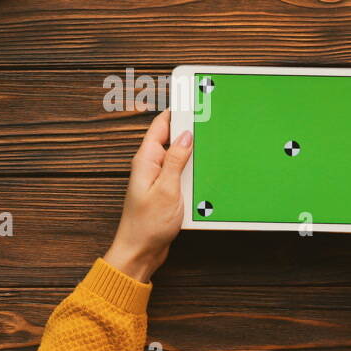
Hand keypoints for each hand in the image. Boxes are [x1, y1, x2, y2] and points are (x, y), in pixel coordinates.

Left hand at [104, 110, 192, 282]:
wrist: (141, 252)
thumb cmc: (147, 226)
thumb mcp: (167, 189)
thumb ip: (176, 161)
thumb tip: (185, 136)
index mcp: (145, 160)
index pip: (160, 124)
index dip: (176, 109)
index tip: (192, 98)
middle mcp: (150, 166)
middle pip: (171, 138)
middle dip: (189, 130)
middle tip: (208, 120)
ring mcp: (158, 178)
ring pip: (179, 157)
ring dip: (192, 154)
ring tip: (210, 146)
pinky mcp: (166, 191)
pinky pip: (181, 174)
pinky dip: (192, 172)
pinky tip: (204, 173)